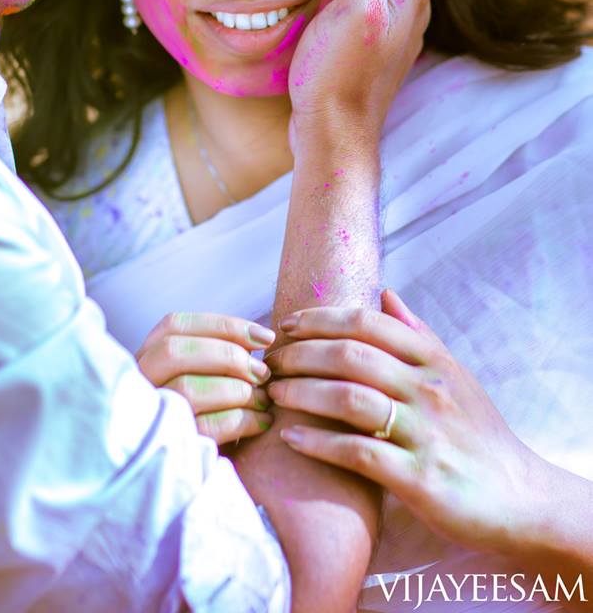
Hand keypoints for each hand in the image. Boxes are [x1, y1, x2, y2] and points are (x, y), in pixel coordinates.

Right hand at [136, 311, 274, 444]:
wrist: (176, 470)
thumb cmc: (200, 411)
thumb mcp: (197, 376)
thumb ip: (215, 353)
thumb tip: (259, 339)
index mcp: (143, 357)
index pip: (174, 325)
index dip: (223, 326)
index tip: (264, 336)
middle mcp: (137, 383)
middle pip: (175, 351)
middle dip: (228, 356)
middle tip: (263, 371)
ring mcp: (147, 416)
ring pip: (189, 388)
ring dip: (237, 389)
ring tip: (264, 397)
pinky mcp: (168, 448)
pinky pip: (208, 427)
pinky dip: (242, 420)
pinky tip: (262, 421)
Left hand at [267, 289, 537, 555]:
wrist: (519, 497)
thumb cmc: (479, 434)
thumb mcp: (456, 375)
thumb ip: (419, 335)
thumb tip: (385, 293)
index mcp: (433, 360)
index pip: (368, 323)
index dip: (321, 319)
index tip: (287, 325)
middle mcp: (428, 389)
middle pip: (351, 355)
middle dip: (301, 353)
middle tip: (270, 360)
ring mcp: (424, 433)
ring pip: (349, 399)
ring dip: (302, 392)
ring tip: (274, 393)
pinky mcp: (418, 478)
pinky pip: (358, 453)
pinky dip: (319, 444)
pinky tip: (291, 439)